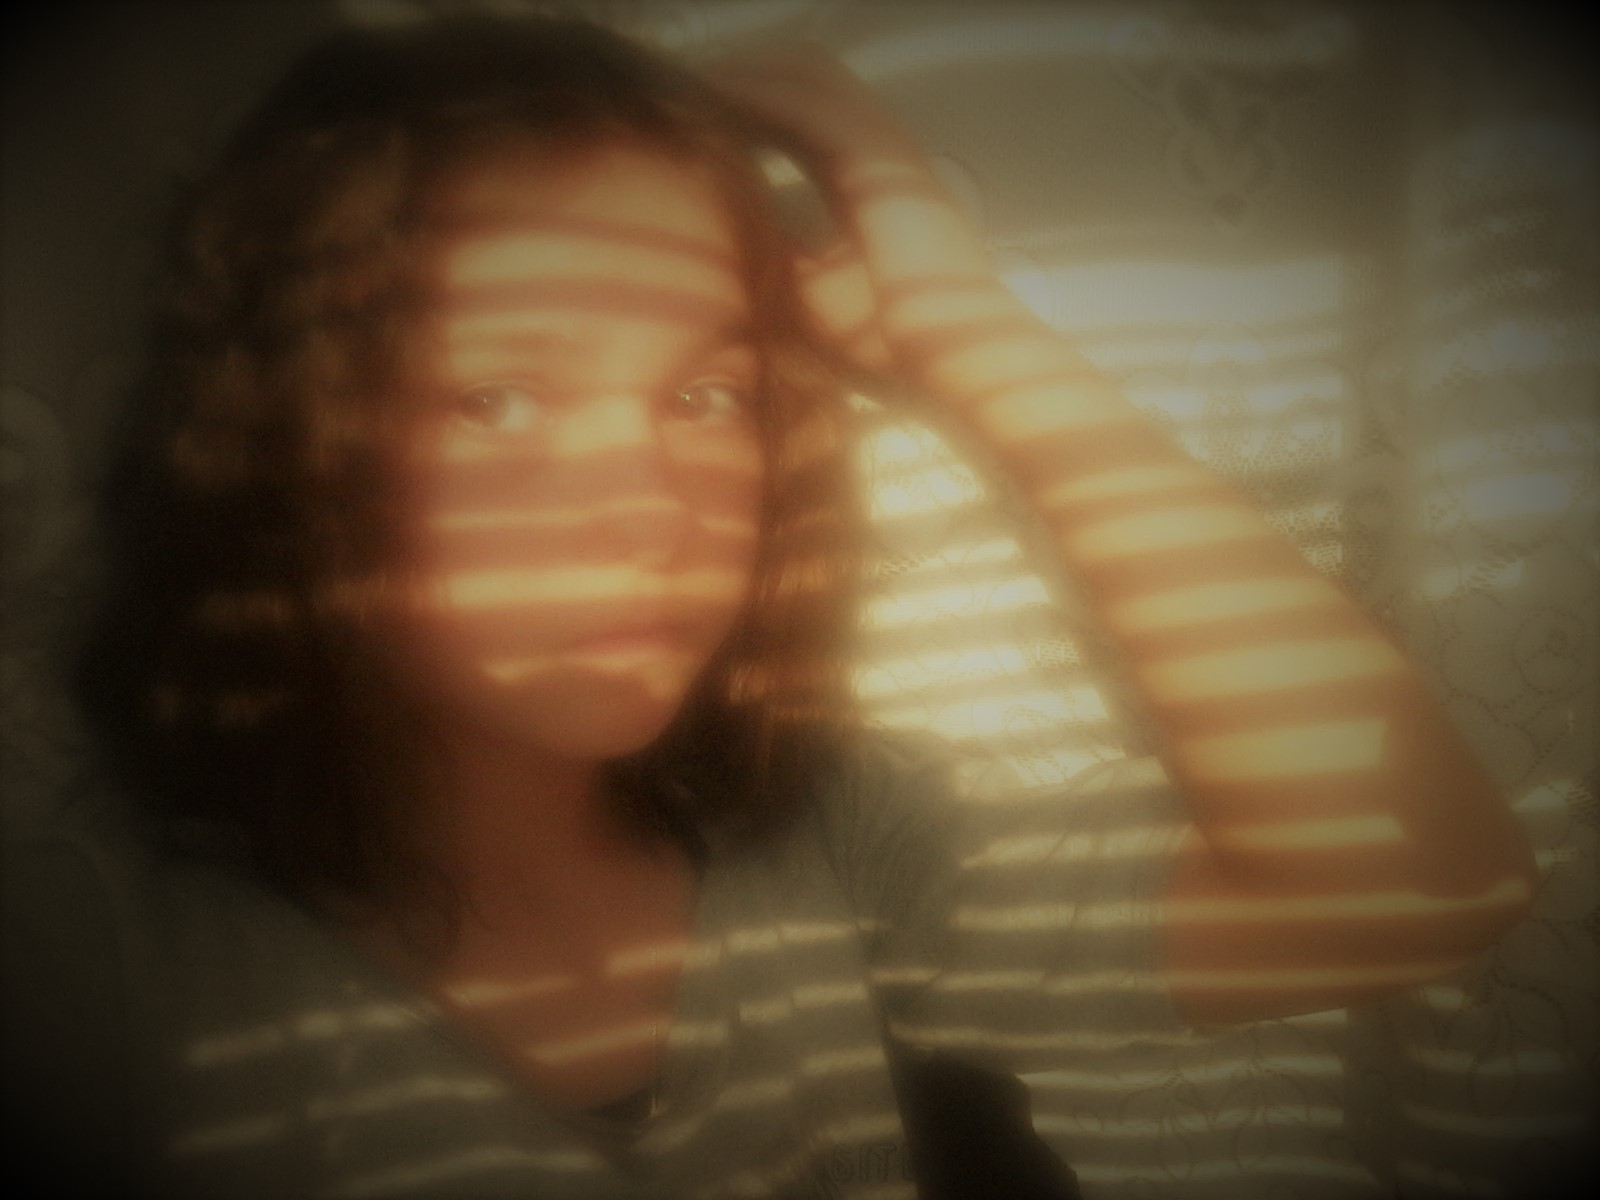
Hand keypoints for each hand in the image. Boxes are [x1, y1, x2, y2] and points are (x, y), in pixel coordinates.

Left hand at [698, 43, 934, 375]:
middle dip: (744, 71)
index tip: (696, 112)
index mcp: (872, 181)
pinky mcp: (876, 161)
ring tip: (688, 83)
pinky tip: (711, 101)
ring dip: (744, 72)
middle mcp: (881, 154)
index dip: (752, 101)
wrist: (950, 358)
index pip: (805, 112)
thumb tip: (731, 249)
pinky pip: (805, 105)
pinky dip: (755, 95)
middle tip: (681, 84)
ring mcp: (884, 150)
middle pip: (806, 76)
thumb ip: (782, 258)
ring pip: (805, 76)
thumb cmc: (891, 343)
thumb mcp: (817, 294)